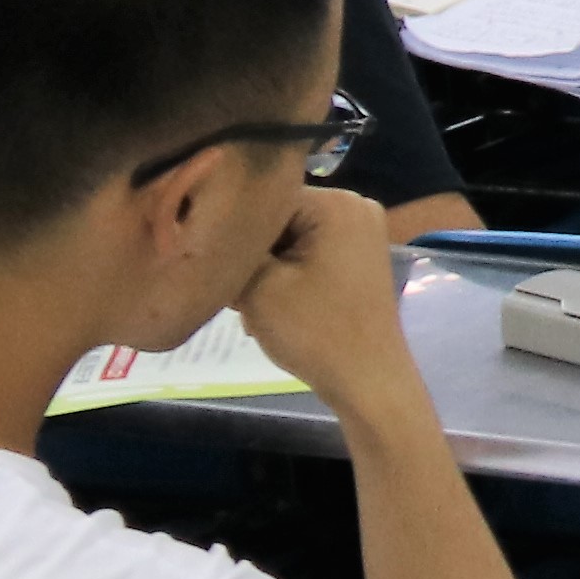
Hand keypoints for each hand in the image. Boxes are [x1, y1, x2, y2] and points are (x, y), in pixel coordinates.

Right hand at [233, 185, 429, 414]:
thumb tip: (212, 241)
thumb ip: (234, 256)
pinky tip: (271, 312)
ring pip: (290, 242)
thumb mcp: (259, 289)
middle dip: (252, 257)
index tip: (214, 264)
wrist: (367, 379)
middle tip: (233, 295)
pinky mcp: (357, 260)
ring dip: (266, 273)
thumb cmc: (315, 330)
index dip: (235, 233)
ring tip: (252, 310)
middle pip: (280, 220)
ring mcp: (360, 234)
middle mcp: (355, 206)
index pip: (266, 199)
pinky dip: (287, 280)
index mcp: (336, 203)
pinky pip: (309, 257)